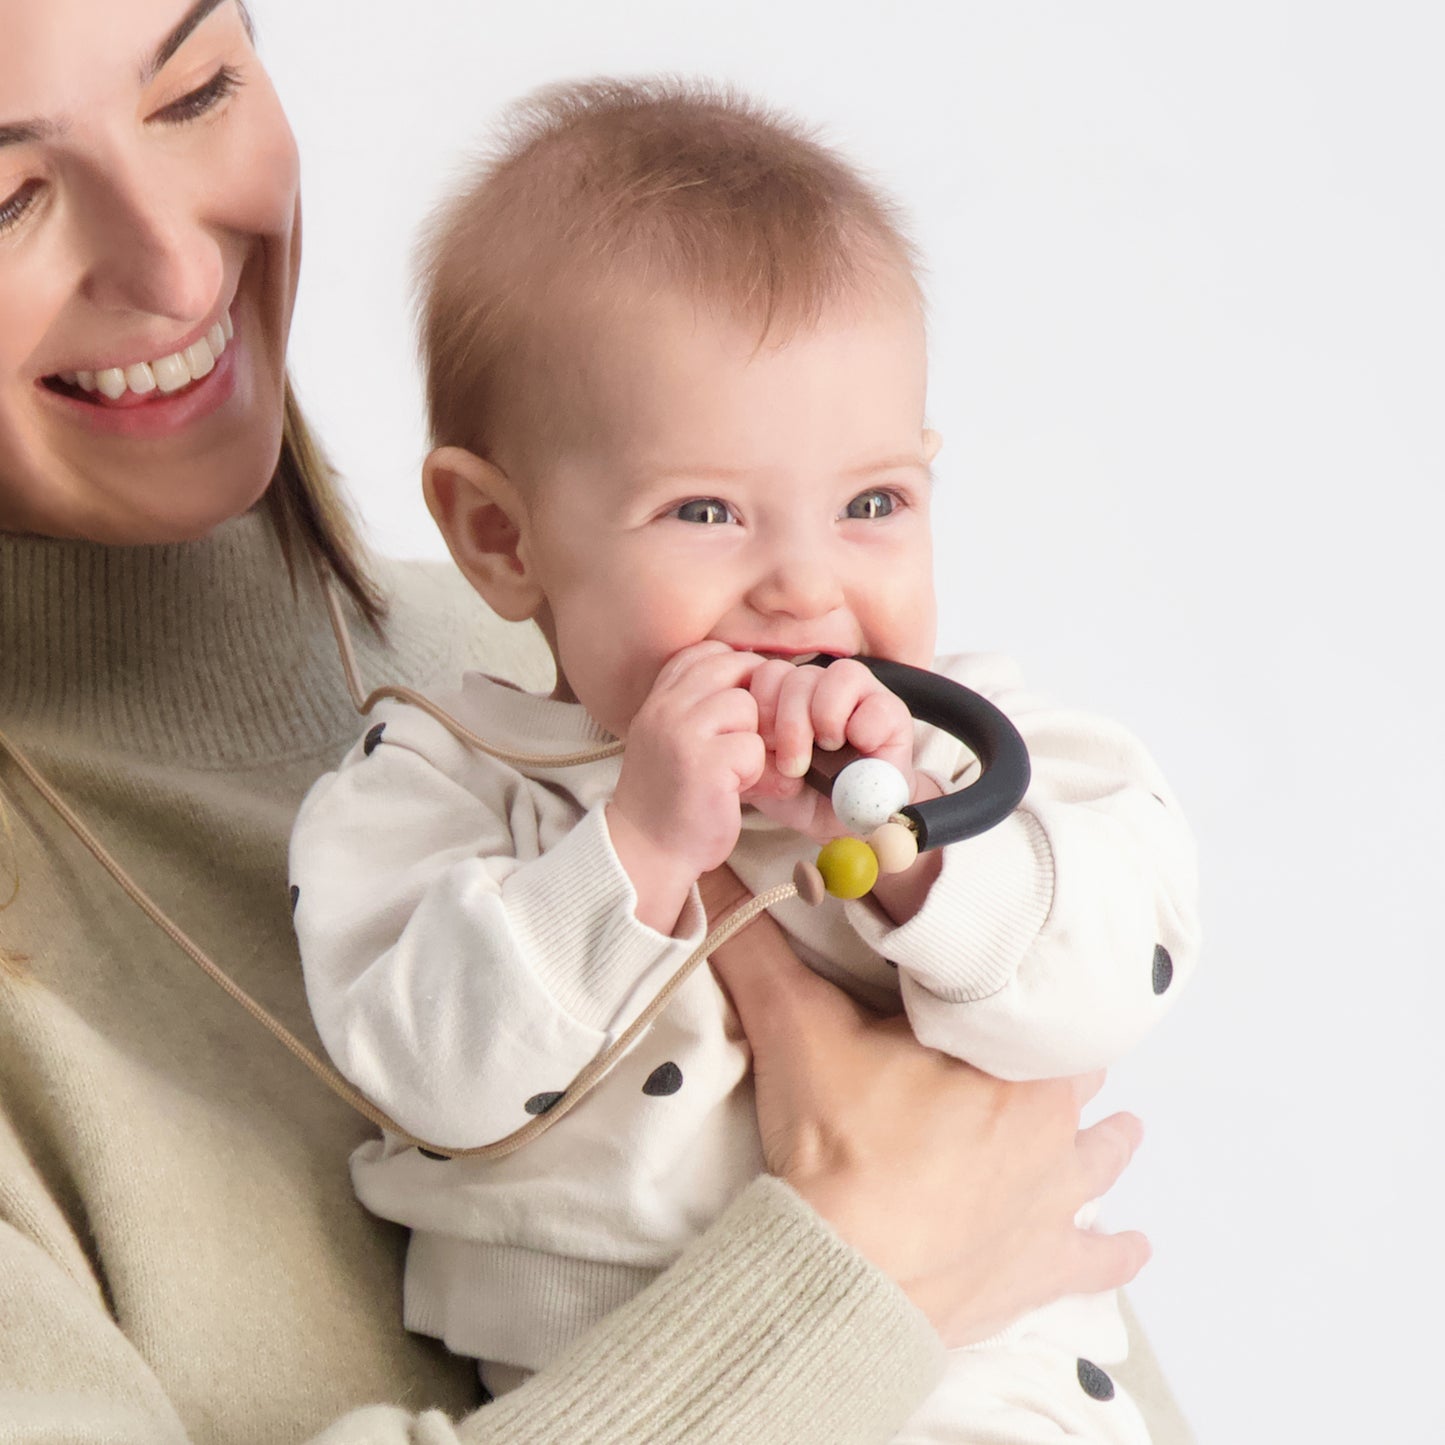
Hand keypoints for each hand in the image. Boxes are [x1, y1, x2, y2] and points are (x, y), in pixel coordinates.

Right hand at [609, 644, 766, 929]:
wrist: (647, 850)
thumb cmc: (674, 797)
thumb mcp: (680, 739)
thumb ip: (709, 708)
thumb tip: (770, 680)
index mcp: (659, 697)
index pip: (711, 654)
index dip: (739, 675)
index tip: (742, 713)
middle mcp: (665, 706)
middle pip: (736, 668)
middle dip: (757, 703)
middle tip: (753, 742)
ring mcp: (680, 731)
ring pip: (747, 706)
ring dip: (755, 742)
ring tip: (739, 773)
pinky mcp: (702, 762)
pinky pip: (753, 747)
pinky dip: (757, 773)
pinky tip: (737, 792)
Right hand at [700, 866, 1150, 1347]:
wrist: (842, 1277)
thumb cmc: (838, 1148)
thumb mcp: (794, 1027)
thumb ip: (756, 945)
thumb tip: (712, 871)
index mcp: (1011, 1056)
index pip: (1038, 997)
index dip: (1025, 983)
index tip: (1019, 967)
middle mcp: (1050, 1126)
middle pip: (1071, 1072)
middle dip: (1057, 1056)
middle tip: (1043, 1043)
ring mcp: (1048, 1203)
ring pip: (1094, 1159)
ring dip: (1102, 1144)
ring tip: (1124, 1130)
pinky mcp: (1033, 1271)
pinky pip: (1089, 1262)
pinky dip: (1107, 1254)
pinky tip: (1129, 1247)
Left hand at [743, 658, 915, 840]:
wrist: (847, 824)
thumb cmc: (806, 796)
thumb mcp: (764, 777)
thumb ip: (747, 751)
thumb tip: (739, 737)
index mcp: (785, 695)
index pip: (765, 672)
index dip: (760, 706)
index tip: (764, 745)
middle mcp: (820, 686)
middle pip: (796, 674)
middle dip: (789, 721)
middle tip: (792, 762)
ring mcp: (859, 695)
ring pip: (838, 675)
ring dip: (825, 717)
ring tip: (827, 749)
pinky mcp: (892, 712)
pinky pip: (876, 703)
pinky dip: (863, 728)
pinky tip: (858, 749)